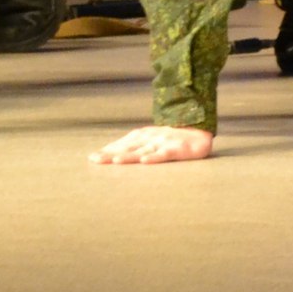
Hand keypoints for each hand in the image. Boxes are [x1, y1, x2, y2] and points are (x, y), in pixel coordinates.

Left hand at [89, 126, 214, 164]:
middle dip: (112, 154)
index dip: (108, 150)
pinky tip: (144, 161)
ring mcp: (164, 142)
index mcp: (144, 136)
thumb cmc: (173, 138)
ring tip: (116, 161)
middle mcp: (151, 138)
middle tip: (96, 160)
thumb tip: (111, 154)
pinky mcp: (178, 148)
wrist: (200, 130)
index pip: (123, 143)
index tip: (92, 157)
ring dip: (130, 156)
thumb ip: (134, 145)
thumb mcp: (152, 139)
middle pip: (129, 147)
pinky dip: (155, 157)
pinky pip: (165, 154)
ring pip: (144, 150)